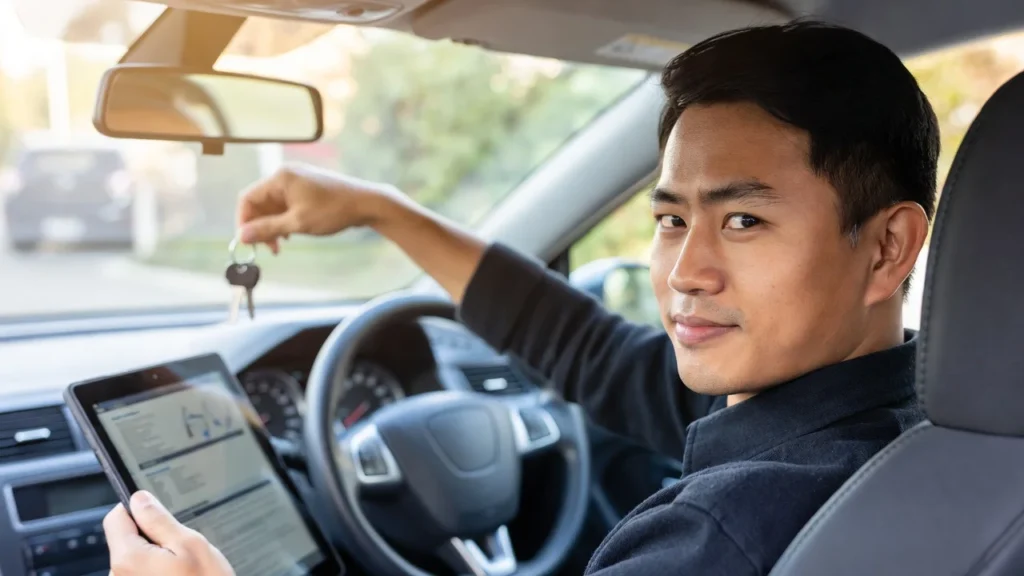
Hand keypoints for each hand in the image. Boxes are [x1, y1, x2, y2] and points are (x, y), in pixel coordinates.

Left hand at [104, 491, 234, 575]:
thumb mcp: (190, 545)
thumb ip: (159, 520)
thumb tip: (140, 499)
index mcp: (128, 558)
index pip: (115, 518)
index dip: (137, 511)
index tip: (157, 516)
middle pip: (126, 542)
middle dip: (151, 540)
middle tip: (181, 552)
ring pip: (135, 562)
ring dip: (156, 562)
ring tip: (183, 573)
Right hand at [236, 163, 401, 253]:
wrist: (367, 204)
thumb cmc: (334, 211)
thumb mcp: (298, 223)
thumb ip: (268, 229)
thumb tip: (242, 235)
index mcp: (280, 178)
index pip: (248, 198)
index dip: (244, 221)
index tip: (248, 242)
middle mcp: (286, 176)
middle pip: (259, 203)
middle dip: (260, 226)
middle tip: (269, 248)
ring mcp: (297, 182)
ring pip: (273, 206)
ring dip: (272, 226)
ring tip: (280, 246)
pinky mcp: (307, 190)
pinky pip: (286, 206)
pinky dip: (284, 221)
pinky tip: (290, 235)